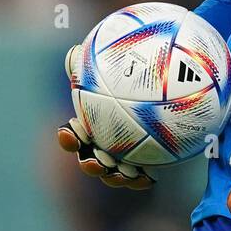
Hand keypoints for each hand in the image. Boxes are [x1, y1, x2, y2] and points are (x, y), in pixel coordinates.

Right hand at [56, 45, 156, 189]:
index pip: (72, 133)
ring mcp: (122, 157)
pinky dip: (141, 179)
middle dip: (89, 164)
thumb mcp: (112, 66)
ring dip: (115, 177)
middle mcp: (102, 144)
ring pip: (113, 174)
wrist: (163, 90)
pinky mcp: (143, 165)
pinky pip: (139, 177)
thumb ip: (94, 61)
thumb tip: (74, 51)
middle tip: (95, 162)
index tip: (69, 130)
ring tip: (125, 173)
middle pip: (89, 159)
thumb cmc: (132, 76)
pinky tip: (150, 177)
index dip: (67, 136)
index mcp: (90, 125)